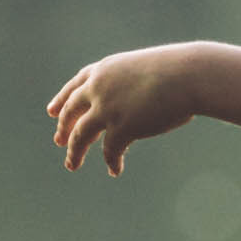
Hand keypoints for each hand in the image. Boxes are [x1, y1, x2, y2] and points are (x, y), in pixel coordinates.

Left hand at [49, 45, 200, 174]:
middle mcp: (99, 88)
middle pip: (71, 112)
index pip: (75, 86)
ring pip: (80, 135)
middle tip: (59, 141)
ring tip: (72, 165)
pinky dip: (111, 162)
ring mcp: (107, 109)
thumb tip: (134, 107)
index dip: (62, 100)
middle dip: (64, 128)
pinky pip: (109, 151)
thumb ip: (132, 86)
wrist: (189, 75)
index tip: (52, 112)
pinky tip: (115, 170)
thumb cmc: (179, 71)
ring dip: (75, 152)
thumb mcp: (146, 71)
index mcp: (104, 70)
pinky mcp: (121, 128)